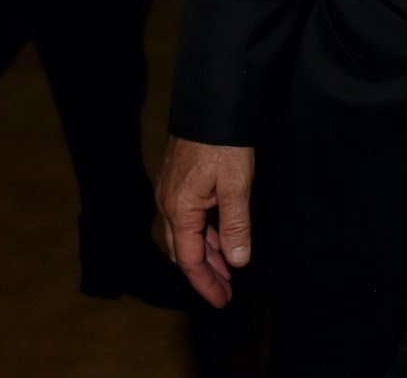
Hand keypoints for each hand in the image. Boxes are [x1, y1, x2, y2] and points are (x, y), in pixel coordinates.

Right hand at [156, 137, 254, 307]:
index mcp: (180, 210)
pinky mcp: (178, 180)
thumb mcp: (236, 187)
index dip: (207, 283)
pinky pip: (189, 217)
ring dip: (207, 253)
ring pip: (188, 233)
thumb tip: (237, 261)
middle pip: (185, 251)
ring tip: (228, 269)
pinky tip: (221, 236)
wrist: (211, 105)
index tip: (223, 300)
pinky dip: (205, 232)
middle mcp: (169, 204)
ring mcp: (171, 191)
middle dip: (206, 273)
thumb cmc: (224, 144)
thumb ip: (235, 225)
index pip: (190, 260)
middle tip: (226, 291)